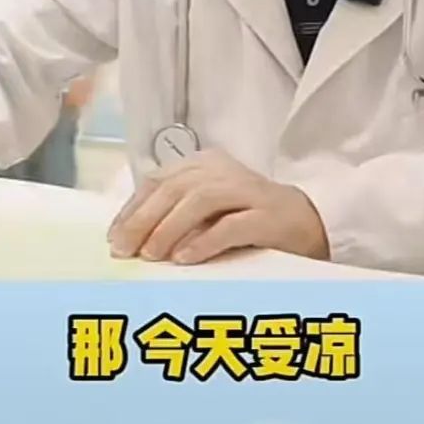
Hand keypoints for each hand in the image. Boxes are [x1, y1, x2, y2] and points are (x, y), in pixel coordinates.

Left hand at [108, 149, 328, 264]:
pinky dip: (205, 241)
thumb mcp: (207, 211)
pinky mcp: (269, 215)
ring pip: (201, 200)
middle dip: (144, 220)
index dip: (132, 208)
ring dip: (170, 228)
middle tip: (124, 251)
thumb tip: (128, 239)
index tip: (114, 238)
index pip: (158, 180)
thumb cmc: (249, 220)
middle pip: (175, 187)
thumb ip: (174, 215)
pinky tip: (185, 258)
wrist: (310, 223)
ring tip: (152, 256)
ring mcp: (249, 191)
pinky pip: (232, 225)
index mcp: (204, 165)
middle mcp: (224, 171)